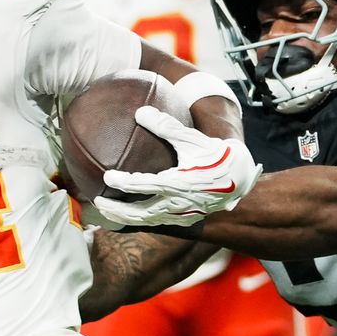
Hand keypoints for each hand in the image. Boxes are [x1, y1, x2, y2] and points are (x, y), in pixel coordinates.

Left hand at [94, 106, 260, 226]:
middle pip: (140, 213)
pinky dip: (138, 221)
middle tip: (97, 200)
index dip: (124, 182)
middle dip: (116, 210)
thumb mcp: (193, 138)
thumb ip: (166, 126)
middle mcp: (179, 203)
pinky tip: (126, 215)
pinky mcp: (185, 220)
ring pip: (147, 222)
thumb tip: (140, 112)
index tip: (107, 176)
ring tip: (106, 212)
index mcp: (180, 183)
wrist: (239, 177)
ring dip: (124, 218)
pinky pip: (157, 223)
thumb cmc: (215, 154)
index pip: (145, 185)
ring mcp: (182, 215)